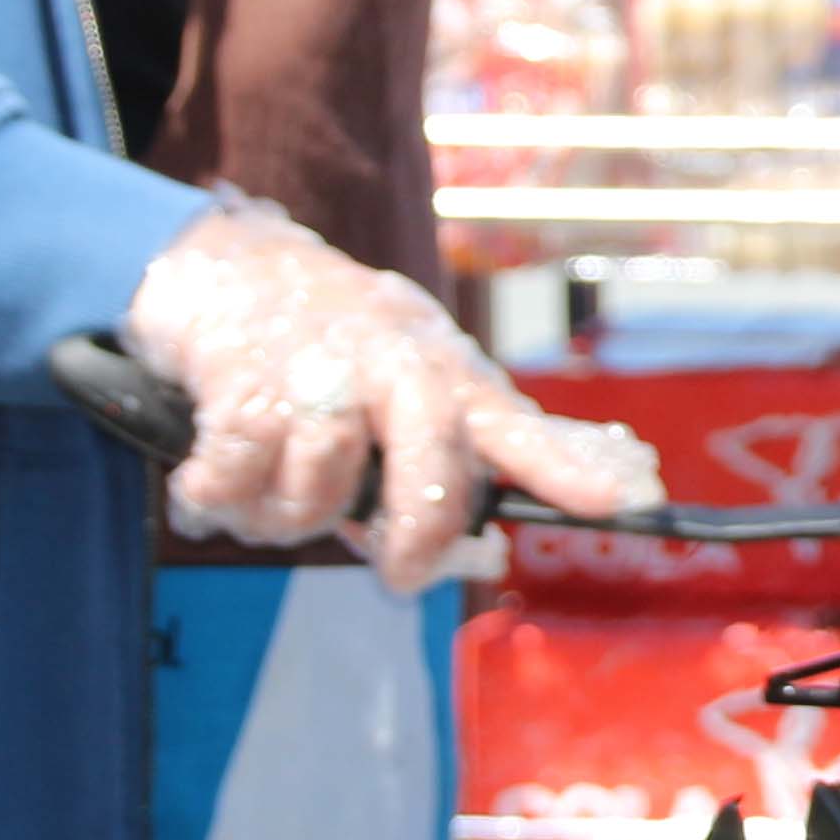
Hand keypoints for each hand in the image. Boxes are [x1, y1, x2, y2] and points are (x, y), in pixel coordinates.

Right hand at [121, 198, 659, 589]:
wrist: (229, 264)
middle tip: (397, 575)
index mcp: (444, 377)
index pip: (518, 430)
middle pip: (426, 482)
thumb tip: (469, 552)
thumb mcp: (408, 376)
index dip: (570, 471)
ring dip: (284, 516)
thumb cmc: (333, 341)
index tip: (627, 502)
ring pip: (322, 496)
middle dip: (411, 543)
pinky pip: (240, 481)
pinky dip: (218, 494)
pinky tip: (212, 475)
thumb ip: (441, 460)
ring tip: (271, 488)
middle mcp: (395, 371)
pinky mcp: (245, 380)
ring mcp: (322, 373)